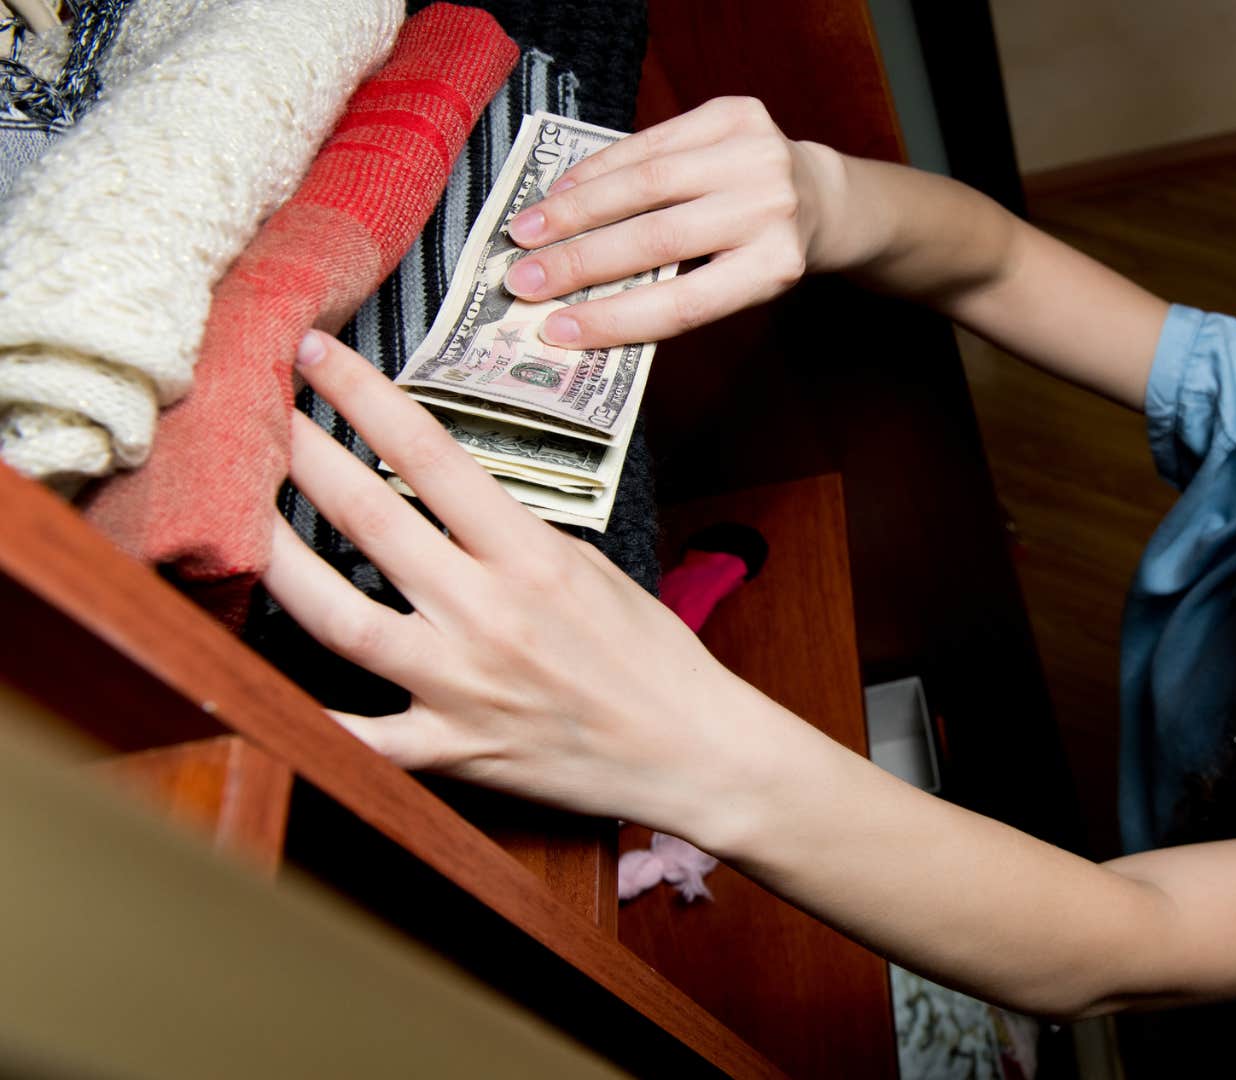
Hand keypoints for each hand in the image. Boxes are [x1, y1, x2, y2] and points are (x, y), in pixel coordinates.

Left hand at [263, 330, 786, 835]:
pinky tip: (245, 686)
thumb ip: (509, 535)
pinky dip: (307, 718)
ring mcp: (462, 686)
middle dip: (303, 453)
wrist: (691, 750)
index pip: (431, 456)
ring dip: (278, 560)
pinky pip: (362, 739)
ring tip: (237, 515)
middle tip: (253, 409)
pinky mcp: (453, 752)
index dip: (364, 398)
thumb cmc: (650, 654)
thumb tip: (433, 501)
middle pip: (370, 520)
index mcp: (531, 556)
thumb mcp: (589, 567)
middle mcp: (488, 614)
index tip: (317, 355)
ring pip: (340, 619)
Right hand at [501, 96, 845, 349]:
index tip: (555, 330)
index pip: (683, 303)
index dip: (615, 319)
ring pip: (645, 182)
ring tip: (526, 231)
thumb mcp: (740, 284)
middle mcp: (770, 208)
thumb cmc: (765, 251)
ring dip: (575, 209)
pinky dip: (599, 168)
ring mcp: (755, 154)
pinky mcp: (736, 113)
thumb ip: (676, 290)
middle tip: (521, 280)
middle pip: (658, 239)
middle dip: (578, 262)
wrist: (820, 194)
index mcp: (775, 267)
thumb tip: (577, 306)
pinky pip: (651, 141)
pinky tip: (561, 189)